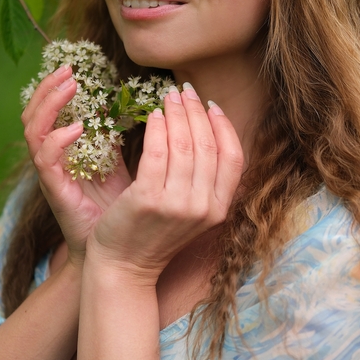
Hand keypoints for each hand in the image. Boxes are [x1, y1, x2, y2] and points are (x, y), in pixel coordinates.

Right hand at [22, 64, 131, 262]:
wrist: (114, 252)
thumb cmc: (116, 208)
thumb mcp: (117, 165)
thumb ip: (113, 138)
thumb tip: (127, 104)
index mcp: (63, 150)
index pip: (48, 110)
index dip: (55, 87)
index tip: (75, 67)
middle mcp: (50, 159)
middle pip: (32, 114)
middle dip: (47, 88)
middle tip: (68, 69)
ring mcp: (49, 174)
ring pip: (33, 130)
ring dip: (50, 104)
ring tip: (70, 87)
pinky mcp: (54, 189)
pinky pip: (46, 159)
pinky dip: (58, 139)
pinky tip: (77, 128)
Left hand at [87, 86, 243, 278]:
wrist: (124, 267)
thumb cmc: (155, 234)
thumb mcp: (192, 211)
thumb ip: (205, 181)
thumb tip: (208, 133)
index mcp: (220, 209)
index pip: (234, 157)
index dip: (224, 126)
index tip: (211, 105)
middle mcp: (203, 208)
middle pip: (208, 146)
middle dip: (197, 112)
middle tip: (185, 92)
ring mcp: (177, 205)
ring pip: (184, 145)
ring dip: (177, 115)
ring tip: (169, 99)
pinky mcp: (149, 200)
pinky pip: (157, 152)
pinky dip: (156, 129)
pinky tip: (152, 116)